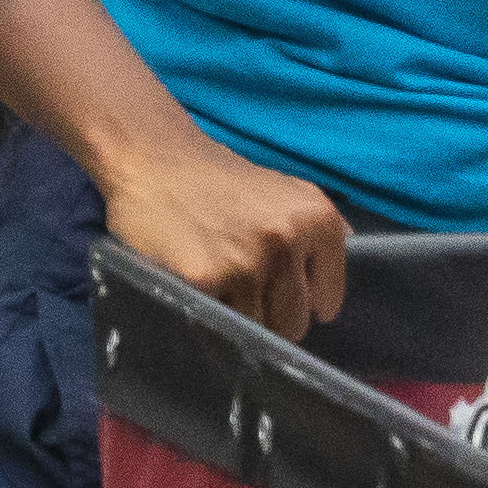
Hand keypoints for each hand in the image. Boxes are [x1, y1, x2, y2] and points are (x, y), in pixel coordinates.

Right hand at [96, 132, 350, 335]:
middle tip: (237, 282)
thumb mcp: (284, 193)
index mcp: (319, 220)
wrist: (153, 156)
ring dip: (236, 318)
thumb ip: (316, 238)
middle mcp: (290, 240)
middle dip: (268, 314)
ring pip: (258, 331)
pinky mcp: (207, 279)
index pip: (326, 303)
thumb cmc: (219, 181)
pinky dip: (205, 314)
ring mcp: (248, 262)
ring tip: (215, 282)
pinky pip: (218, 326)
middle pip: (294, 324)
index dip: (298, 301)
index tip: (273, 285)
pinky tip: (194, 283)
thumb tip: (334, 288)